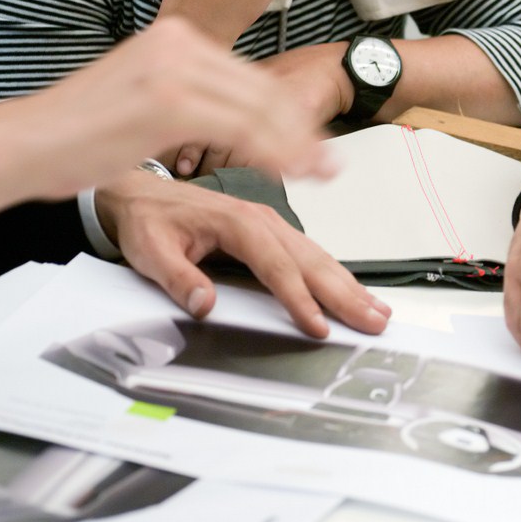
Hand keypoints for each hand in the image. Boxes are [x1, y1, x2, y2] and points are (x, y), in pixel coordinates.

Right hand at [0, 16, 336, 223]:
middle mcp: (178, 43)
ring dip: (296, 146)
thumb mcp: (144, 95)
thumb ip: (189, 94)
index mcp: (175, 36)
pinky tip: (288, 172)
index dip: (288, 111)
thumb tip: (234, 115)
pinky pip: (239, 128)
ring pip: (258, 110)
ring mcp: (174, 69)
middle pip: (262, 90)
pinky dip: (271, 153)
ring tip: (320, 172)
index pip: (249, 75)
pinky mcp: (169, 103)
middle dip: (302, 130)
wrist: (25, 142)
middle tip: (328, 160)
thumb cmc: (78, 130)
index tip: (312, 138)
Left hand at [96, 171, 390, 337]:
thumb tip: (204, 303)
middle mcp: (263, 220)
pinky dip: (336, 275)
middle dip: (345, 294)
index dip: (299, 299)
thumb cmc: (150, 221)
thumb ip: (178, 278)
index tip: (317, 326)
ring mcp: (272, 224)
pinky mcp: (273, 232)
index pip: (276, 266)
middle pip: (312, 261)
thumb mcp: (151, 252)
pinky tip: (352, 291)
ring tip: (377, 310)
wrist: (143, 195)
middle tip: (373, 321)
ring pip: (318, 257)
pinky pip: (311, 254)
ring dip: (349, 285)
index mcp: (238, 223)